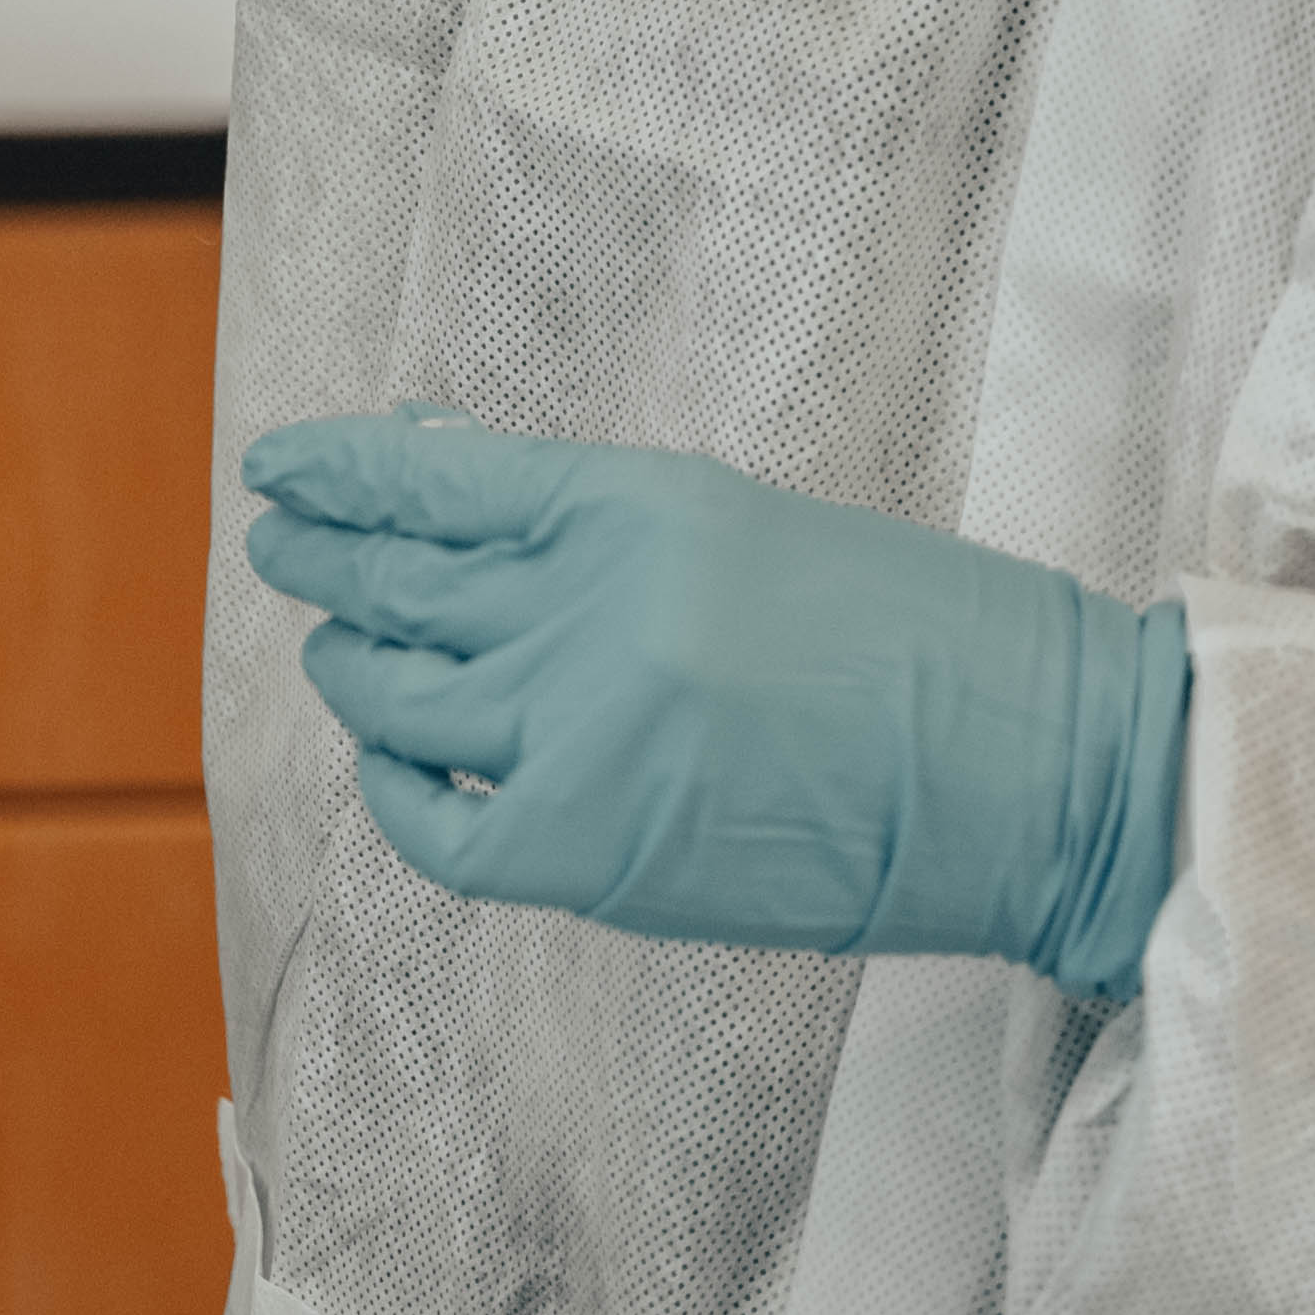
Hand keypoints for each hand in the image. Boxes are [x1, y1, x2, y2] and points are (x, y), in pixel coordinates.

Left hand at [239, 412, 1189, 1002]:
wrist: (1033, 766)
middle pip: (405, 582)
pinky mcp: (589, 846)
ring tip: (332, 645)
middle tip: (281, 544)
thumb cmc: (921, 644)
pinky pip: (438, 823)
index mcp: (635, 504)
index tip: (285, 468)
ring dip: (352, 664)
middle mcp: (588, 604)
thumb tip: (468, 513)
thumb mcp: (747, 529)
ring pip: (401, 692)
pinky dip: (398, 791)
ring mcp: (579, 727)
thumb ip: (605, 529)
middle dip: (328, 562)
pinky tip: (395, 765)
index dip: (346, 475)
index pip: (440, 478)